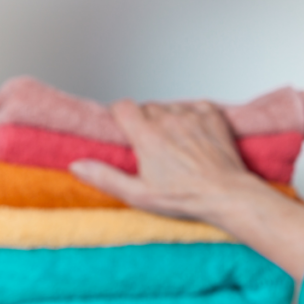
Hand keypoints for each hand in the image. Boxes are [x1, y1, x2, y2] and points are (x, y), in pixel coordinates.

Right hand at [71, 98, 303, 281]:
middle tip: (154, 146)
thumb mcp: (139, 195)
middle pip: (147, 107)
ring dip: (171, 119)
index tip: (124, 129)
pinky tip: (196, 136)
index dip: (121, 117)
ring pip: (172, 106)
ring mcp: (192, 116)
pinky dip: (194, 116)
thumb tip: (77, 166)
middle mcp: (168, 120)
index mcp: (147, 136)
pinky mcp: (213, 116)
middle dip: (147, 122)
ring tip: (177, 144)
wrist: (227, 194)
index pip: (122, 106)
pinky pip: (196, 106)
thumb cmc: (187, 197)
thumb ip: (105, 177)